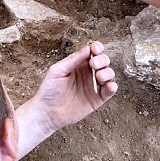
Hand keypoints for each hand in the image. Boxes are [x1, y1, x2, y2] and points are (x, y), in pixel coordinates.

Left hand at [15, 41, 117, 158]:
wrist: (47, 112)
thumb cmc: (49, 90)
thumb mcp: (57, 71)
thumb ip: (72, 60)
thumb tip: (88, 48)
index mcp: (78, 64)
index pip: (92, 52)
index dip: (97, 48)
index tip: (95, 49)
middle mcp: (87, 73)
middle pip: (103, 61)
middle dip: (102, 60)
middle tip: (94, 64)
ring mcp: (93, 86)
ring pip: (109, 74)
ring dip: (108, 72)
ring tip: (99, 77)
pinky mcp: (96, 99)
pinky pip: (109, 91)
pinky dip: (112, 87)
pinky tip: (109, 85)